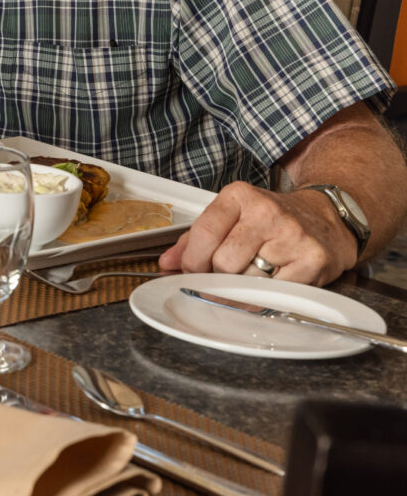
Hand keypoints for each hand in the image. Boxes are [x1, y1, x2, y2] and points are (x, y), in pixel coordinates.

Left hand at [160, 181, 356, 284]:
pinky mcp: (313, 259)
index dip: (192, 261)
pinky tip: (268, 287)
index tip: (190, 273)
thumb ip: (194, 239)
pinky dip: (265, 298)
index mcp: (238, 197)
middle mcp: (266, 212)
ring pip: (248, 280)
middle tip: (223, 279)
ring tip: (250, 278)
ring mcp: (291, 235)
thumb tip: (167, 263)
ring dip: (242, 289)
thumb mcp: (231, 217)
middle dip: (217, 278)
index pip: (204, 234)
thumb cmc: (272, 220)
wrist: (326, 218)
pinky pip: (276, 293)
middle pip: (224, 262)